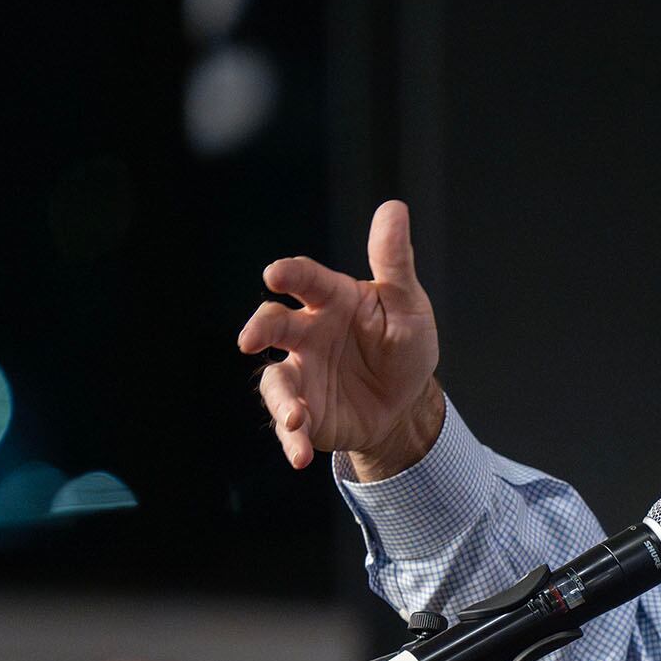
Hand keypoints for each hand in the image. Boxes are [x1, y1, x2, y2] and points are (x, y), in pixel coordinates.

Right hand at [237, 199, 445, 478]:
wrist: (408, 401)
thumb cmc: (402, 344)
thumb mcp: (407, 306)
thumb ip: (394, 262)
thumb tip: (394, 207)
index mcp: (331, 299)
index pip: (305, 279)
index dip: (290, 273)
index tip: (276, 273)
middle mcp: (307, 332)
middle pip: (274, 323)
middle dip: (260, 327)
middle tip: (252, 337)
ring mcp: (301, 372)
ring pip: (275, 379)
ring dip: (280, 399)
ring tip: (295, 417)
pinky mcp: (304, 410)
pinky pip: (288, 423)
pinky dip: (291, 438)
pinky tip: (300, 453)